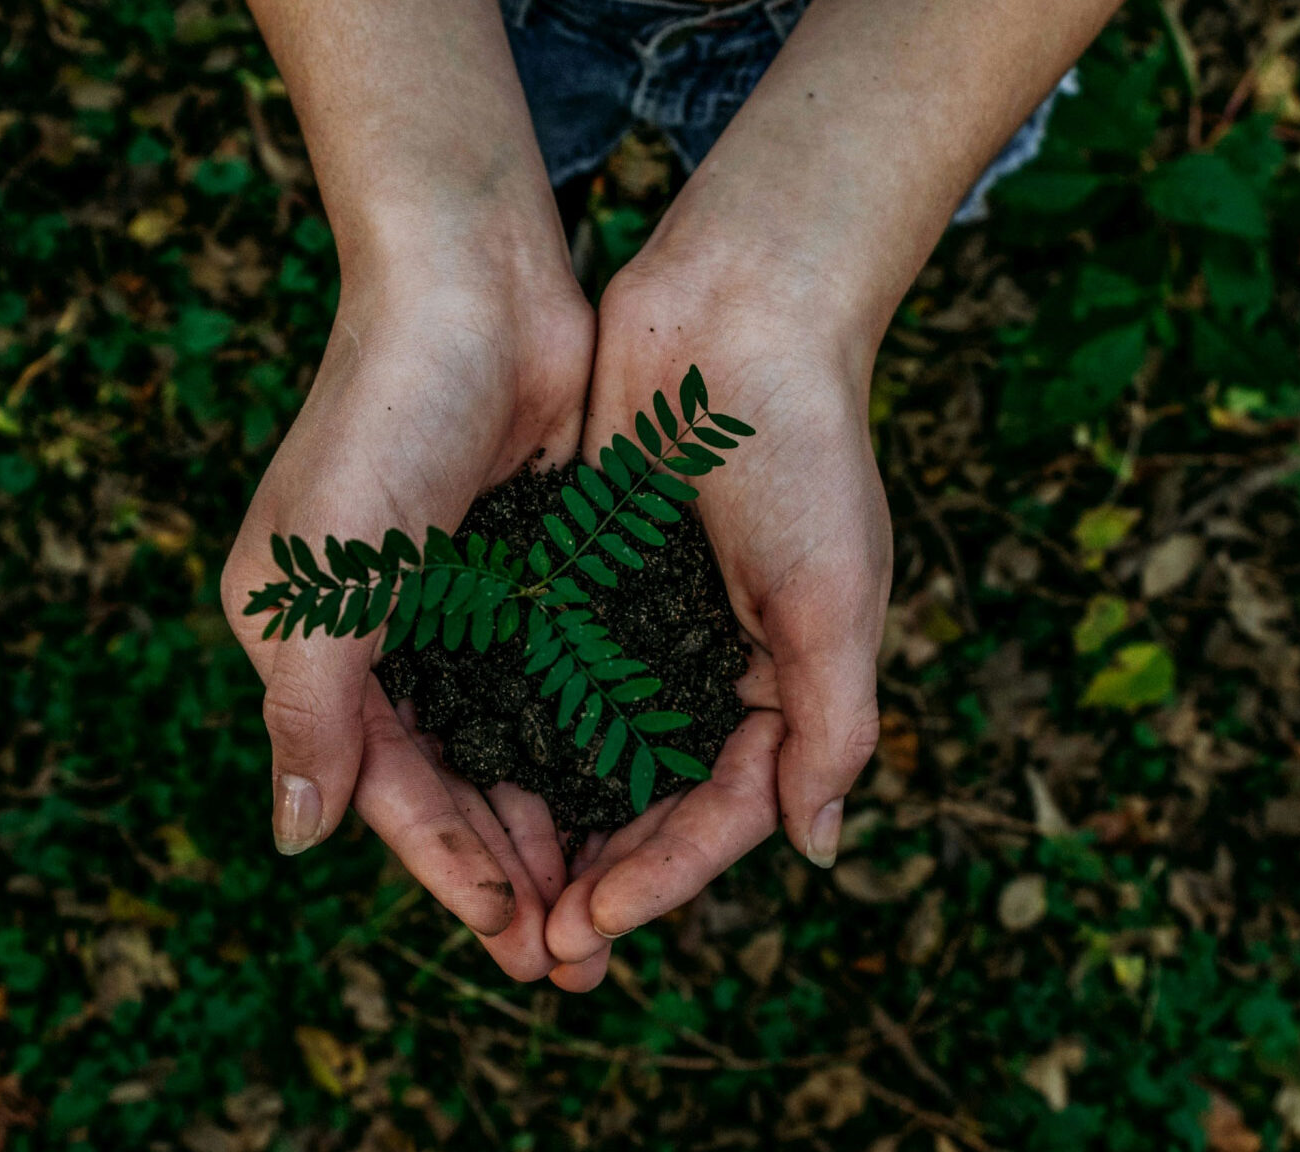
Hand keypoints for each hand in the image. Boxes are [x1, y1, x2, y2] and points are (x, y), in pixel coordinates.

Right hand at [221, 261, 591, 980]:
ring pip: (510, 745)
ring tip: (611, 902)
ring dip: (555, 823)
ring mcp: (459, 604)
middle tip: (576, 957)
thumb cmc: (384, 418)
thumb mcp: (326, 577)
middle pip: (452, 783)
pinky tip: (634, 797)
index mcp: (311, 644)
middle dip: (510, 870)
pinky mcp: (528, 571)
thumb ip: (311, 711)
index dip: (449, 869)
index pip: (385, 787)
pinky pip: (557, 682)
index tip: (516, 941)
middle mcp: (381, 636)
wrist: (474, 282)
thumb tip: (296, 840)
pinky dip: (586, 743)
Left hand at [543, 258, 889, 989]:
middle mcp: (708, 668)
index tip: (591, 925)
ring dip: (547, 825)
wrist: (737, 310)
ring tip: (495, 894)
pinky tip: (464, 778)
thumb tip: (817, 850)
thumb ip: (831, 724)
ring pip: (587, 754)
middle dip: (597, 878)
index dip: (661, 878)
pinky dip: (513, 731)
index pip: (720, 813)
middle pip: (648, 803)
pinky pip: (543, 675)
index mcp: (781, 684)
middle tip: (535, 949)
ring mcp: (641, 626)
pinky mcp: (582, 578)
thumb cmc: (803, 449)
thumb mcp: (834, 596)